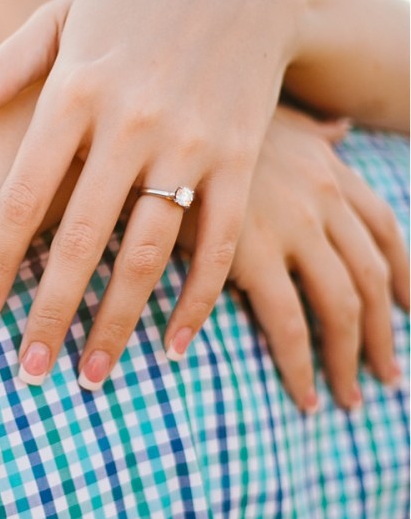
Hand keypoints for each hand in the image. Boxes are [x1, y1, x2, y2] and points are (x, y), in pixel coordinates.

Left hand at [0, 0, 307, 386]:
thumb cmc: (129, 7)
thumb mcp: (60, 19)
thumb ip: (1, 73)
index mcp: (73, 95)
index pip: (21, 198)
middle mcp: (131, 125)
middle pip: (80, 240)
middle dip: (51, 313)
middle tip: (29, 372)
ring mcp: (190, 144)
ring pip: (148, 252)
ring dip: (118, 322)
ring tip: (92, 375)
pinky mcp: (242, 157)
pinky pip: (218, 241)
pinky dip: (198, 298)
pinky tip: (172, 346)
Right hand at [182, 108, 407, 410]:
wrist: (135, 125)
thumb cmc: (186, 121)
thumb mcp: (262, 117)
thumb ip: (306, 133)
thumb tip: (338, 128)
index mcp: (325, 167)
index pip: (383, 227)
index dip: (403, 275)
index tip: (408, 310)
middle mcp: (320, 197)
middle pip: (372, 277)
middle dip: (382, 334)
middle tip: (383, 378)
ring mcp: (290, 226)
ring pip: (340, 307)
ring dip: (345, 362)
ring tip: (338, 401)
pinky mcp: (249, 254)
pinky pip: (286, 323)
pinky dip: (293, 364)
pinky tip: (294, 392)